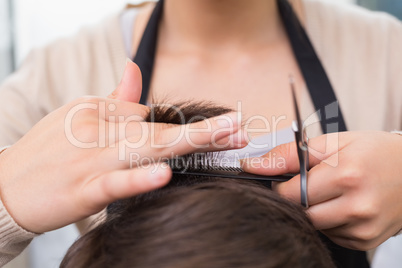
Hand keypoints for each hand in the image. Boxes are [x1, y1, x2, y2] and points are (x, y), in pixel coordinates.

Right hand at [0, 61, 245, 233]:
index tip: (223, 128)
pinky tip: (163, 174)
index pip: (150, 116)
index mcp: (98, 111)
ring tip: (226, 138)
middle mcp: (98, 130)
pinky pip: (114, 182)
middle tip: (240, 126)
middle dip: (203, 129)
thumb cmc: (46, 152)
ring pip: (145, 149)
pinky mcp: (81, 189)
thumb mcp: (78, 115)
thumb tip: (135, 71)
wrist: (2, 187)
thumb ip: (113, 98)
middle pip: (158, 127)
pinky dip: (138, 179)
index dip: (188, 125)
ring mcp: (90, 159)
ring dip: (188, 143)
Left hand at [241, 131, 401, 249]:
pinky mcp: (364, 240)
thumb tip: (251, 165)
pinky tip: (341, 204)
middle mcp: (356, 207)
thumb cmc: (371, 151)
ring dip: (313, 210)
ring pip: (313, 226)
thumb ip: (287, 154)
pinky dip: (328, 220)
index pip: (289, 194)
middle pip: (299, 214)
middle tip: (310, 183)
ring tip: (330, 191)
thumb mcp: (331, 142)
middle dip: (296, 199)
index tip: (286, 179)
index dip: (281, 186)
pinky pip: (330, 234)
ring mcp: (362, 228)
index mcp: (345, 176)